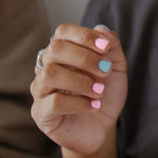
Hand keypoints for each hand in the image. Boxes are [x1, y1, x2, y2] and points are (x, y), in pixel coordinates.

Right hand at [30, 24, 127, 157]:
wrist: (102, 128)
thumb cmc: (105, 94)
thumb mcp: (116, 68)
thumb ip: (112, 47)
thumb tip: (101, 29)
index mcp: (64, 53)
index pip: (63, 32)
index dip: (84, 36)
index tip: (106, 47)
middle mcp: (47, 67)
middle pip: (55, 49)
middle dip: (85, 58)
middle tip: (106, 70)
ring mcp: (40, 90)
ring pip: (50, 74)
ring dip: (81, 81)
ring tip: (99, 91)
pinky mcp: (40, 113)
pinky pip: (53, 102)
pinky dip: (78, 102)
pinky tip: (94, 106)